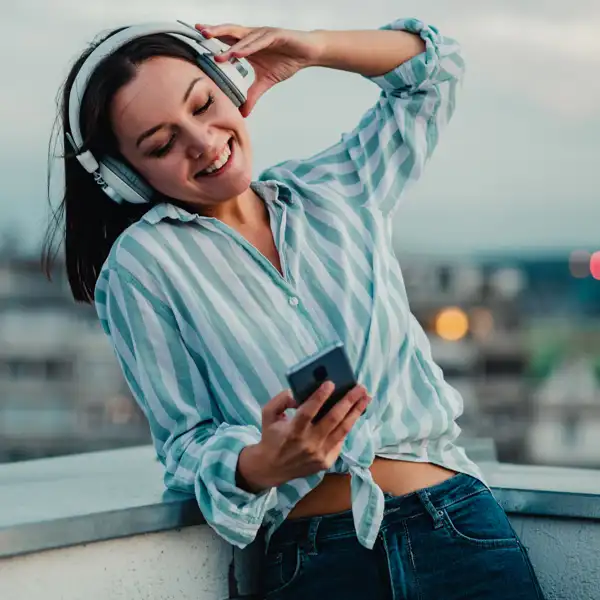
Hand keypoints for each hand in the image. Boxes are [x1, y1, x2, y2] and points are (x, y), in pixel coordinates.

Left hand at [194, 23, 323, 116]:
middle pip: (230, 32)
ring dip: (229, 43)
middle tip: (199, 33)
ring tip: (216, 50)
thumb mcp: (266, 82)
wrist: (307, 53)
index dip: (212, 38)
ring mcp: (263, 34)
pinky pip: (259, 41)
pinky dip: (248, 47)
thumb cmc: (287, 61)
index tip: (196, 39)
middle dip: (214, 32)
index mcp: (248, 45)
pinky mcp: (276, 35)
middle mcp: (252, 36)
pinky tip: (238, 52)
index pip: (226, 40)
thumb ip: (252, 95)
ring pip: (242, 36)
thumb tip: (243, 113)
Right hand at [237, 382, 370, 491]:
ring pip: (342, 430)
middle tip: (360, 387)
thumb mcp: (268, 414)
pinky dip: (347, 426)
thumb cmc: (271, 436)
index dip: (320, 397)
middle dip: (348, 401)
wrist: (271, 468)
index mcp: (292, 431)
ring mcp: (319, 454)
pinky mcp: (326, 462)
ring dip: (356, 412)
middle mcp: (308, 443)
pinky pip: (340, 441)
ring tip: (366, 398)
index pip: (308, 411)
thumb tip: (299, 393)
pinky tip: (355, 413)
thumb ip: (282, 400)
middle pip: (333, 419)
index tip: (331, 383)